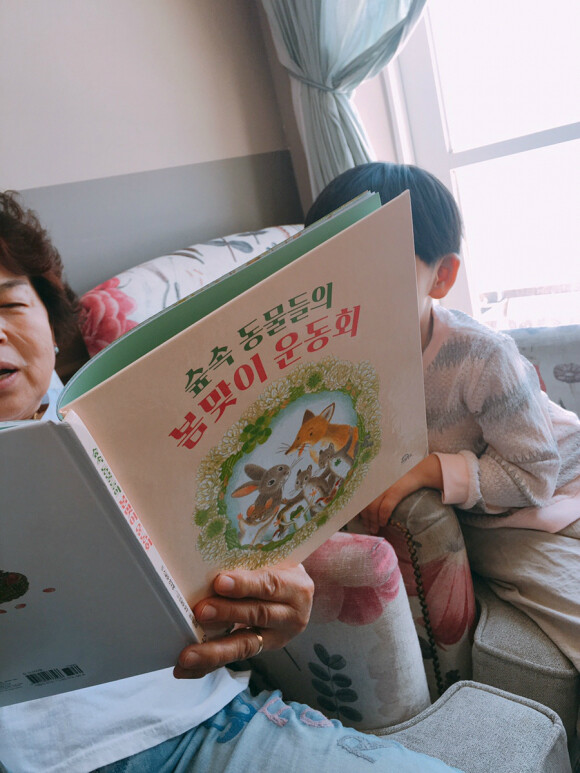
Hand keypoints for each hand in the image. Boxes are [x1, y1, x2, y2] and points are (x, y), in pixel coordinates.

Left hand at [174, 563, 313, 678]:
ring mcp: (278, 637)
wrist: (297, 594)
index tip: (219, 582)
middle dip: (226, 614)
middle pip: (258, 615)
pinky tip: (188, 668)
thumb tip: (210, 565)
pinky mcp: (262, 650)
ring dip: (214, 651)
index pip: (270, 584)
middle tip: (199, 612)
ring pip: (246, 645)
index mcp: (296, 587)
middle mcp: (292, 616)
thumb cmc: (279, 569)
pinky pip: (234, 658)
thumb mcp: (276, 561)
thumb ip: (251, 565)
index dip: (244, 584)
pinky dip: (210, 663)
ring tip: (187, 655)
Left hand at [360, 454, 442, 533]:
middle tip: (367, 527)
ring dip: (372, 521)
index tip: (355, 518)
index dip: (354, 508)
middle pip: (364, 504)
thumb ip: (371, 488)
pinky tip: (383, 523)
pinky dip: (382, 518)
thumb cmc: (398, 477)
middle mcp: (373, 481)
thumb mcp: (381, 480)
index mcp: (368, 479)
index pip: (356, 496)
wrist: (416, 471)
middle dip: (365, 518)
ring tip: (374, 529)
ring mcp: (383, 486)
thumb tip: (363, 506)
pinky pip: (385, 508)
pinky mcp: (394, 491)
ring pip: (372, 508)